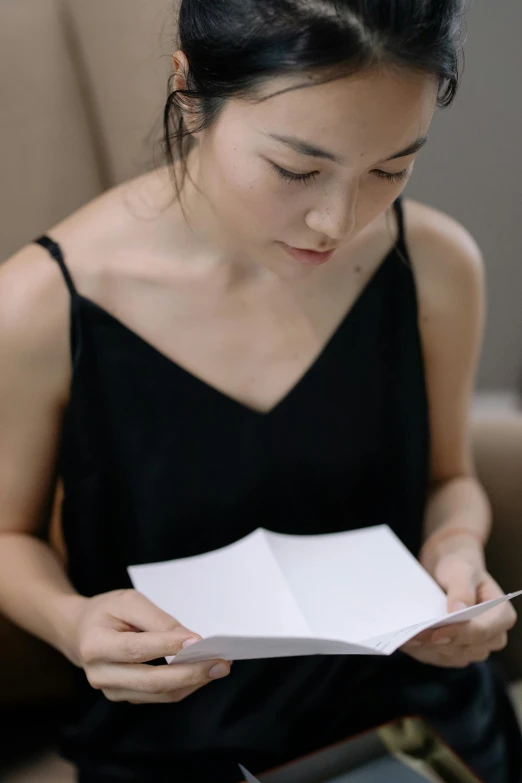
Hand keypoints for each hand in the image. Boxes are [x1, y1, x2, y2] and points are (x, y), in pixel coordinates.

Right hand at [63, 589, 230, 703]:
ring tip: (219, 667)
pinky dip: (184, 686)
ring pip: (159, 693)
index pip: (136, 649)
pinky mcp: (125, 696)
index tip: (199, 641)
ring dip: (192, 682)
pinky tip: (201, 673)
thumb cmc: (107, 611)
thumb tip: (189, 640)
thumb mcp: (128, 602)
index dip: (167, 646)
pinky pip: (159, 697)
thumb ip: (157, 620)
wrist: (80, 631)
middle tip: (221, 662)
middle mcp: (100, 674)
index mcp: (94, 645)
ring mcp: (111, 691)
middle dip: (190, 672)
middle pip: (151, 680)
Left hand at [402, 544, 516, 667]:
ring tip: (405, 639)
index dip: (458, 634)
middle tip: (411, 635)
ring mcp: (475, 647)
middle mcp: (492, 637)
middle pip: (465, 649)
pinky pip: (440, 658)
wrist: (448, 569)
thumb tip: (459, 612)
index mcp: (501, 616)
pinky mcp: (457, 652)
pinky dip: (423, 651)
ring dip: (427, 649)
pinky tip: (407, 642)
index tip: (435, 633)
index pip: (481, 631)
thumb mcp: (461, 570)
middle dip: (437, 643)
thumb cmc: (459, 566)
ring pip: (450, 657)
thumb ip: (462, 590)